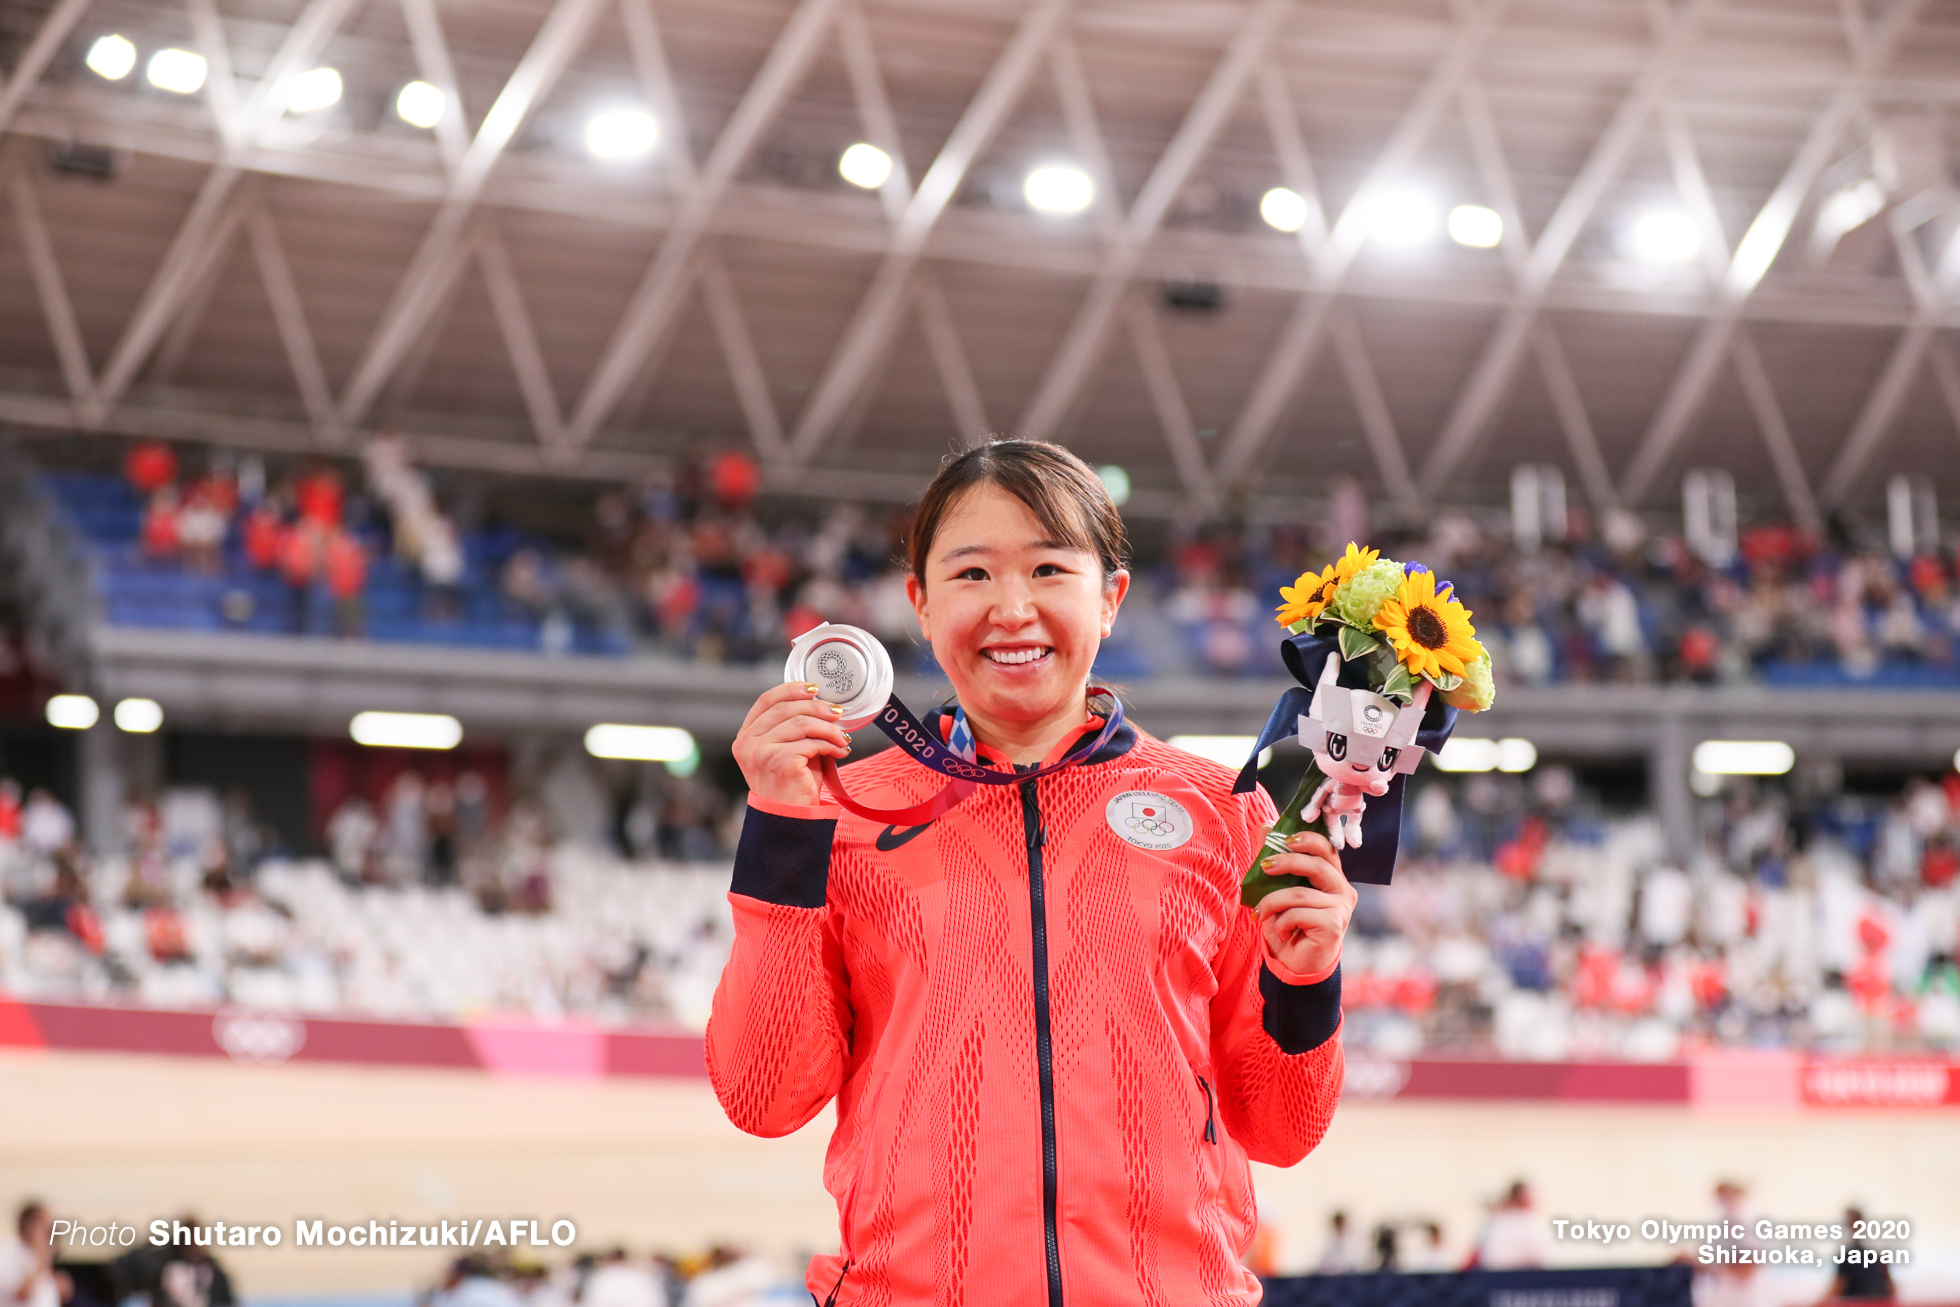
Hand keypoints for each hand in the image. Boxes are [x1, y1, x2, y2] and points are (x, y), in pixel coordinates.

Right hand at [733, 681, 852, 807]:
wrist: (792, 818)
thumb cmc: (792, 785)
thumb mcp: (788, 748)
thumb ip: (794, 726)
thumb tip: (822, 704)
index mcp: (746, 736)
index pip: (766, 700)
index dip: (791, 689)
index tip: (813, 688)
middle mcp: (747, 743)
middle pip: (786, 708)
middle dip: (817, 708)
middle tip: (838, 714)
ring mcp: (760, 752)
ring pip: (802, 723)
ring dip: (829, 728)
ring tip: (842, 738)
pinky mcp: (778, 760)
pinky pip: (811, 742)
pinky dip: (830, 744)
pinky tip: (839, 751)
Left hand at [1253, 829, 1355, 976]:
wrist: (1296, 964)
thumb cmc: (1290, 925)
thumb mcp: (1279, 889)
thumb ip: (1276, 859)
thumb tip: (1265, 826)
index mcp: (1333, 878)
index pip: (1328, 850)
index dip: (1309, 840)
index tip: (1285, 839)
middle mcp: (1343, 891)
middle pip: (1318, 865)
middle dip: (1287, 862)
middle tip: (1264, 866)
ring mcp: (1341, 908)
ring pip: (1299, 894)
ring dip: (1273, 902)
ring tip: (1261, 913)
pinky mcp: (1334, 925)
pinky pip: (1298, 914)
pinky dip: (1281, 922)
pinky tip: (1281, 932)